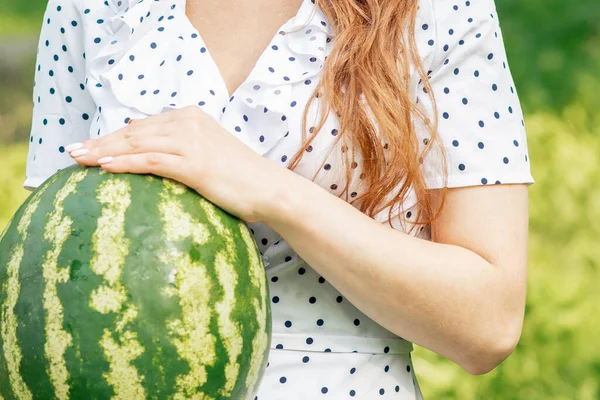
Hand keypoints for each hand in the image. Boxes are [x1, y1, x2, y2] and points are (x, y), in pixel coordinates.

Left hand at [66, 105, 279, 222]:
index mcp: (190, 117)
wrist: (270, 189)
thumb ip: (180, 150)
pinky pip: (151, 160)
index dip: (112, 136)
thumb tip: (151, 155)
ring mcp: (191, 141)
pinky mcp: (194, 162)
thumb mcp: (208, 155)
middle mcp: (188, 123)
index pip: (142, 126)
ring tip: (79, 159)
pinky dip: (124, 163)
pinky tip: (103, 167)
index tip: (89, 146)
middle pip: (134, 132)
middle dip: (100, 141)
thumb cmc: (241, 178)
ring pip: (137, 143)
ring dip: (104, 151)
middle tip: (73, 152)